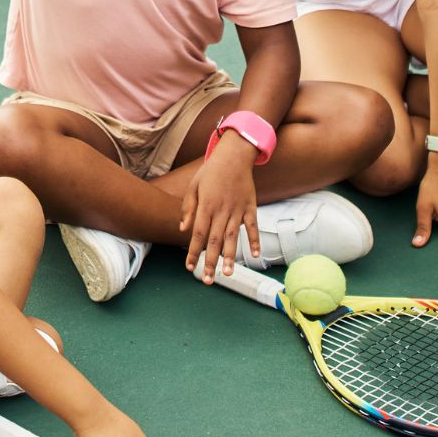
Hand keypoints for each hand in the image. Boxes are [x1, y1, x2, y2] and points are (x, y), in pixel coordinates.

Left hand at [177, 135, 259, 280]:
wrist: (234, 156)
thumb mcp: (193, 186)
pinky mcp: (251, 207)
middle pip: (215, 240)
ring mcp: (238, 210)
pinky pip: (254, 226)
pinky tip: (255, 256)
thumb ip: (188, 209)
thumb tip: (182, 229)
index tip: (189, 267)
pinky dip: (255, 241)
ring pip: (233, 237)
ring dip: (230, 256)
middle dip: (210, 261)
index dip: (193, 251)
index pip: (198, 234)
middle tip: (208, 280)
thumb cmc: (210, 172)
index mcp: (206, 206)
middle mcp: (222, 210)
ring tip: (227, 274)